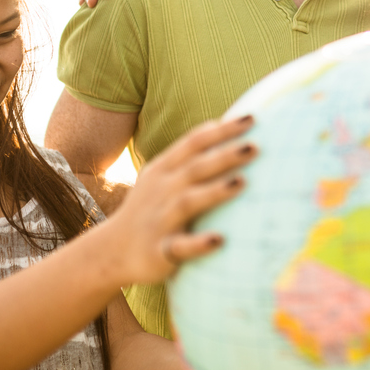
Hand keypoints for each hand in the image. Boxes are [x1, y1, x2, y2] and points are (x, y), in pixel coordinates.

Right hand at [100, 115, 254, 285]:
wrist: (113, 250)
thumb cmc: (152, 205)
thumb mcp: (163, 175)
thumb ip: (190, 154)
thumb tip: (225, 125)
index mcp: (165, 169)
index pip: (194, 142)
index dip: (222, 130)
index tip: (252, 118)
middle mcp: (162, 190)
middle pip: (195, 168)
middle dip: (224, 155)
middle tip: (255, 146)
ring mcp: (160, 220)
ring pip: (188, 202)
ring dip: (215, 191)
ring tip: (242, 182)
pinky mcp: (160, 251)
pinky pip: (180, 247)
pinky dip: (199, 243)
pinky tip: (220, 240)